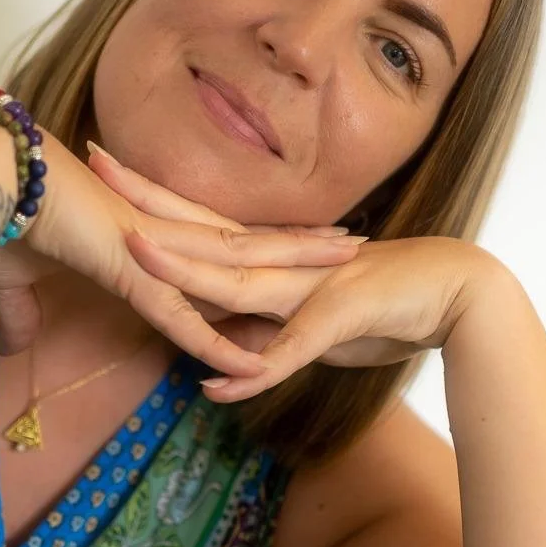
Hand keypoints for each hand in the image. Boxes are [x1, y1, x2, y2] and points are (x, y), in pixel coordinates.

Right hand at [0, 132, 365, 376]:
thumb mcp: (9, 279)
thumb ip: (20, 313)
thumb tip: (12, 345)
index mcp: (141, 230)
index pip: (213, 241)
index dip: (256, 243)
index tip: (294, 244)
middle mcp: (158, 234)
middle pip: (245, 241)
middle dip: (301, 244)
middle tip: (353, 243)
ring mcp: (150, 250)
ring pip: (238, 264)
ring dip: (293, 271)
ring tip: (350, 267)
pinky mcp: (127, 271)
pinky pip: (184, 317)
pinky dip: (219, 345)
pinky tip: (258, 364)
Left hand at [90, 147, 504, 399]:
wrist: (451, 294)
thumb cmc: (375, 301)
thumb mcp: (301, 319)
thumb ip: (258, 327)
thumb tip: (221, 343)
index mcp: (266, 255)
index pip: (195, 217)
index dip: (148, 193)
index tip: (102, 164)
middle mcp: (278, 261)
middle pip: (201, 228)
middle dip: (145, 199)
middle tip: (94, 160)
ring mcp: (306, 286)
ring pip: (235, 279)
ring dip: (185, 269)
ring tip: (135, 256)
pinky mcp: (339, 319)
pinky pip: (289, 350)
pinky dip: (254, 371)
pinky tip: (217, 385)